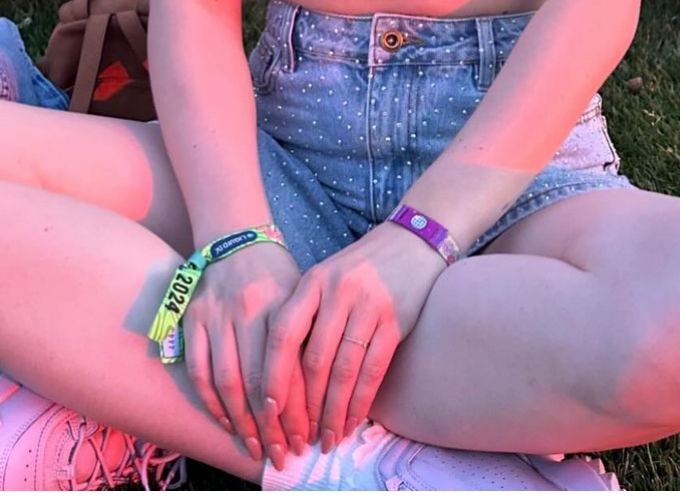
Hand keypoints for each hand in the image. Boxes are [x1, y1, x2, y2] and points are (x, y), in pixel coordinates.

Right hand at [181, 242, 311, 467]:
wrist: (236, 235)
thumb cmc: (277, 272)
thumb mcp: (300, 296)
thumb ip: (305, 339)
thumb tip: (320, 400)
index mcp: (280, 304)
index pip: (288, 369)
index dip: (295, 411)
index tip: (305, 439)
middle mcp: (246, 309)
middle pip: (256, 382)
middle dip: (270, 426)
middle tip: (282, 454)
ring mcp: (215, 313)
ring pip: (226, 382)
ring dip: (241, 422)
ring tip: (256, 447)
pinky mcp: (191, 317)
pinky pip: (199, 370)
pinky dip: (212, 402)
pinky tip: (227, 421)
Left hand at [261, 220, 446, 451]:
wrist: (411, 241)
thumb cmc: (359, 267)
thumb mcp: (325, 278)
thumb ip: (304, 315)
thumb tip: (281, 378)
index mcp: (313, 281)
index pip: (284, 333)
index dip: (273, 376)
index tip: (268, 411)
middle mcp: (338, 290)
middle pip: (314, 359)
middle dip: (305, 406)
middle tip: (300, 437)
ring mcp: (369, 304)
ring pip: (344, 370)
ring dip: (333, 411)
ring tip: (327, 438)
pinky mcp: (396, 319)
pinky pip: (374, 369)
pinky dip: (361, 401)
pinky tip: (353, 420)